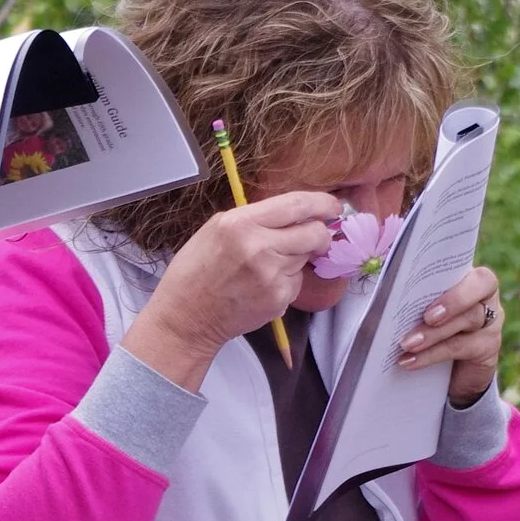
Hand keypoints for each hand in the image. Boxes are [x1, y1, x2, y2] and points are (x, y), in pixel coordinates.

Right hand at [121, 191, 342, 391]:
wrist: (186, 317)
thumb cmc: (195, 270)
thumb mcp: (216, 230)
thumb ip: (254, 219)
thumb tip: (295, 214)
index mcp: (240, 223)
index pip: (296, 205)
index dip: (322, 203)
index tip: (333, 206)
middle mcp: (260, 247)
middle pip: (315, 233)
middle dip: (319, 234)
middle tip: (313, 237)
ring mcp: (272, 276)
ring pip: (306, 257)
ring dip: (296, 258)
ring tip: (267, 266)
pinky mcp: (279, 299)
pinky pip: (297, 281)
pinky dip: (286, 281)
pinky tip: (262, 286)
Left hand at [396, 265, 503, 407]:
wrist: (446, 374)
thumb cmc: (423, 329)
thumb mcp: (413, 310)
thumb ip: (403, 293)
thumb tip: (364, 277)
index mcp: (463, 275)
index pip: (465, 257)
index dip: (450, 257)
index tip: (424, 263)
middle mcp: (484, 294)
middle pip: (480, 286)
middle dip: (453, 300)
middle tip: (427, 316)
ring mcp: (491, 321)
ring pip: (469, 319)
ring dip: (434, 333)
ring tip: (406, 343)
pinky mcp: (488, 348)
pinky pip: (461, 348)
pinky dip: (432, 354)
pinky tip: (409, 360)